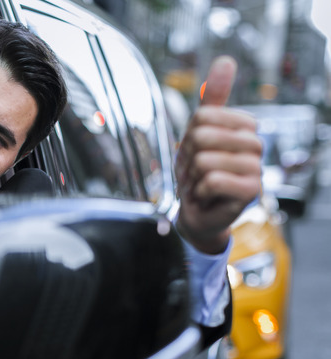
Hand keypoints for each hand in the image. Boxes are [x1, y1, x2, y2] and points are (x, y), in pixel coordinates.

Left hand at [174, 56, 262, 253]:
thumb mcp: (199, 131)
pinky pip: (212, 180)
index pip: (203, 116)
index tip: (193, 151)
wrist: (197, 211)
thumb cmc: (199, 171)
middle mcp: (255, 146)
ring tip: (201, 184)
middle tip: (195, 171)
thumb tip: (226, 60)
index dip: (188, 135)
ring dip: (193, 176)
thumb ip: (212, 98)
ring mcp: (256, 169)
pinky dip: (199, 191)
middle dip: (188, 157)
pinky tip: (207, 196)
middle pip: (202, 136)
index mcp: (244, 127)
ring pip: (205, 160)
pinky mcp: (251, 192)